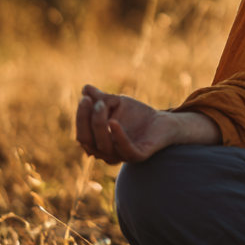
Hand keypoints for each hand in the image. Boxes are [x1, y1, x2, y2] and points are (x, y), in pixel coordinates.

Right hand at [75, 84, 219, 163]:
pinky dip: (118, 136)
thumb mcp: (117, 103)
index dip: (81, 117)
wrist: (163, 121)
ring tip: (102, 105)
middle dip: (86, 120)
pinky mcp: (138, 156)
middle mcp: (106, 153)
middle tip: (89, 100)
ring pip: (103, 145)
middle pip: (88, 141)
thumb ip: (101, 98)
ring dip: (99, 124)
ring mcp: (122, 156)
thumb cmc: (137, 114)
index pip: (82, 134)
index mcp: (98, 143)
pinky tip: (113, 121)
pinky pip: (125, 149)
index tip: (85, 98)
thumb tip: (85, 88)